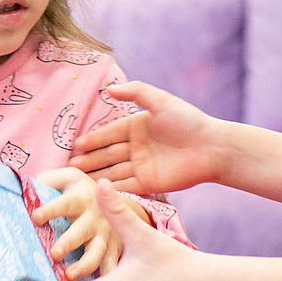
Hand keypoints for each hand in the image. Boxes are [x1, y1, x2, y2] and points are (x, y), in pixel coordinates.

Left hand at [33, 166, 147, 278]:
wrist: (123, 205)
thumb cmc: (81, 193)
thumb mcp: (68, 178)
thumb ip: (47, 181)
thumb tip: (17, 185)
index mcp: (80, 198)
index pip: (63, 203)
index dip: (51, 209)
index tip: (36, 216)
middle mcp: (94, 219)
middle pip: (81, 232)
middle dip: (69, 242)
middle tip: (54, 254)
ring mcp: (105, 237)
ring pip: (96, 254)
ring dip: (84, 265)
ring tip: (70, 275)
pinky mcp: (114, 253)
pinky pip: (110, 269)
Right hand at [72, 82, 224, 195]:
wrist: (213, 148)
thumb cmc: (188, 121)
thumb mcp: (160, 101)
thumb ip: (135, 92)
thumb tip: (108, 88)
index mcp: (137, 126)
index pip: (109, 133)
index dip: (93, 140)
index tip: (75, 145)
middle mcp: (136, 147)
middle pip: (107, 154)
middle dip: (89, 160)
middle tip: (69, 167)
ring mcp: (142, 166)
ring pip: (113, 171)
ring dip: (95, 175)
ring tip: (76, 180)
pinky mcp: (149, 183)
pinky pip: (126, 186)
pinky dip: (111, 189)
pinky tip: (96, 192)